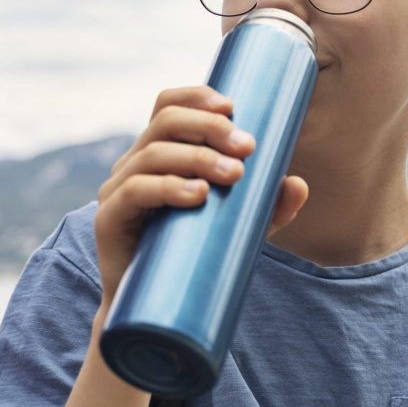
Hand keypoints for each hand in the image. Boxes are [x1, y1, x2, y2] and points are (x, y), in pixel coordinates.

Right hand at [94, 85, 307, 304]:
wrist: (154, 310)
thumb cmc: (194, 256)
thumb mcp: (238, 226)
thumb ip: (268, 206)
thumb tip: (298, 184)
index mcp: (158, 153)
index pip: (168, 106)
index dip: (197, 96)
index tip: (233, 107)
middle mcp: (133, 164)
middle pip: (165, 122)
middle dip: (209, 127)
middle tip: (247, 148)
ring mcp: (117, 190)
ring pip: (153, 154)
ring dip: (196, 157)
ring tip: (233, 174)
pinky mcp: (109, 220)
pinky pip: (135, 191)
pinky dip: (168, 187)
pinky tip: (198, 194)